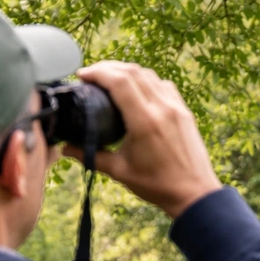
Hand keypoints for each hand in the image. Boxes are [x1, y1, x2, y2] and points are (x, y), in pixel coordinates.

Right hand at [63, 61, 221, 218]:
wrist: (194, 193)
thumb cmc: (157, 185)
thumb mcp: (120, 171)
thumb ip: (91, 156)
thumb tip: (65, 148)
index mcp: (144, 121)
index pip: (119, 81)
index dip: (98, 72)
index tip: (82, 75)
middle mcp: (162, 108)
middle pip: (133, 71)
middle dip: (109, 67)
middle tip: (92, 75)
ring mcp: (176, 107)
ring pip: (149, 75)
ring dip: (128, 71)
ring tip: (111, 79)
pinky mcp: (184, 111)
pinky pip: (164, 85)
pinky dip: (147, 80)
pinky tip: (137, 90)